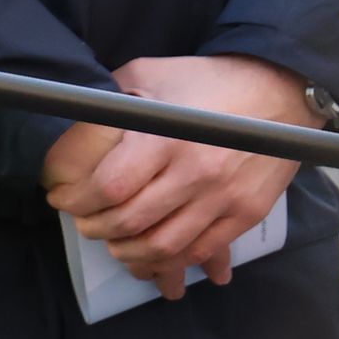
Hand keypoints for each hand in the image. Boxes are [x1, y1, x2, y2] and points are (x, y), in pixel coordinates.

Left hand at [44, 57, 307, 299]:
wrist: (278, 91)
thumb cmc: (205, 81)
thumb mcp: (148, 75)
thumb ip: (109, 101)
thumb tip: (71, 131)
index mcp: (167, 136)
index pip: (111, 186)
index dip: (78, 199)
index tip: (61, 197)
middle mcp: (197, 172)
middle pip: (133, 221)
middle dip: (97, 228)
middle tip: (83, 222)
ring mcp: (226, 197)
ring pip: (167, 246)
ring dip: (131, 254)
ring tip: (114, 245)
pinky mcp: (247, 212)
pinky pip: (204, 250)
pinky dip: (173, 263)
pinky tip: (154, 262)